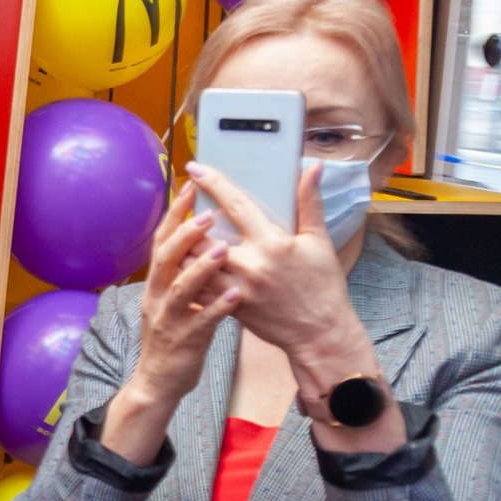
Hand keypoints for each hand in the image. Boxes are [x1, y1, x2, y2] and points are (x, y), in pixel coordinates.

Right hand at [99, 183, 236, 463]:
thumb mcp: (176, 299)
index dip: (174, 213)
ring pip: (180, 288)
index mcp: (156, 282)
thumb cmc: (176, 334)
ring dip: (201, 267)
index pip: (162, 240)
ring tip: (225, 249)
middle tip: (207, 213)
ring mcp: (168, 319)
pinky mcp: (183, 341)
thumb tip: (209, 240)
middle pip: (165, 258)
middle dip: (185, 233)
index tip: (190, 186)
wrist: (159, 381)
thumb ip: (188, 272)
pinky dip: (218, 307)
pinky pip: (201, 321)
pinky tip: (237, 296)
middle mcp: (157, 295)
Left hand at [184, 162, 370, 379]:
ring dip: (183, 247)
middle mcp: (250, 265)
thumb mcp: (319, 241)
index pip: (236, 205)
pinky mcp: (229, 307)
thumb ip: (310, 202)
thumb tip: (313, 167)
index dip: (214, 183)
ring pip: (194, 263)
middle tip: (180, 205)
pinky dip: (187, 273)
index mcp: (272, 243)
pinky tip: (183, 262)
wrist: (320, 333)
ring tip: (178, 232)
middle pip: (203, 235)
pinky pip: (198, 288)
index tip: (195, 168)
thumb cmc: (323, 286)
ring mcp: (236, 288)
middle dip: (188, 219)